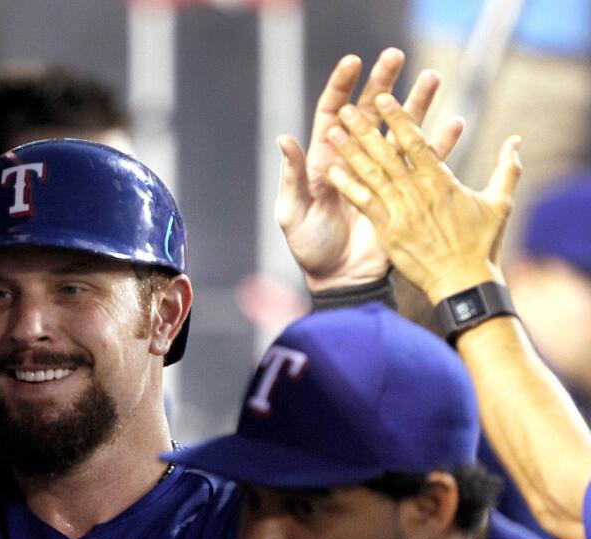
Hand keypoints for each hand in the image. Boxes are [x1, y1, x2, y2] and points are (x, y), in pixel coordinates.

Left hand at [277, 48, 463, 290]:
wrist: (337, 280)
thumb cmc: (309, 247)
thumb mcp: (293, 212)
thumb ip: (291, 175)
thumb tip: (285, 137)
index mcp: (324, 162)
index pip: (331, 114)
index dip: (341, 87)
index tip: (354, 62)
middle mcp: (353, 162)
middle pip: (370, 114)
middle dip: (383, 84)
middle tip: (397, 57)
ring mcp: (380, 176)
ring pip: (400, 132)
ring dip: (417, 105)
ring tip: (433, 78)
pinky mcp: (402, 194)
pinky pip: (424, 165)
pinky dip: (440, 144)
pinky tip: (455, 124)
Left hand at [326, 92, 521, 302]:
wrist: (462, 285)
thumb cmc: (483, 245)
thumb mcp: (501, 205)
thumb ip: (507, 170)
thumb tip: (516, 140)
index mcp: (441, 182)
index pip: (416, 142)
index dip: (399, 118)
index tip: (383, 98)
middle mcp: (417, 192)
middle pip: (388, 153)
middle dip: (367, 128)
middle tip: (349, 107)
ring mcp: (400, 211)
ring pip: (372, 174)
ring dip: (352, 150)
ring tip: (336, 129)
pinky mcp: (387, 230)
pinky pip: (364, 202)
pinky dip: (348, 185)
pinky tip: (332, 169)